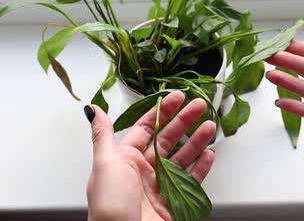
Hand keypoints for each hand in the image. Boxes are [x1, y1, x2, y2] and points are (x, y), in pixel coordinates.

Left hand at [85, 91, 215, 220]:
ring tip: (210, 125)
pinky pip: (192, 181)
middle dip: (184, 120)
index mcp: (125, 159)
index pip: (147, 128)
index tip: (177, 97)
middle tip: (199, 105)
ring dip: (197, 140)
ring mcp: (160, 186)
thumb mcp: (104, 164)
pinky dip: (202, 167)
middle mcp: (143, 170)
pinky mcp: (175, 202)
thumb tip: (94, 110)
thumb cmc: (110, 206)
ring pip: (183, 157)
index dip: (163, 111)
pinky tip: (209, 154)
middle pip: (168, 139)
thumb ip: (103, 135)